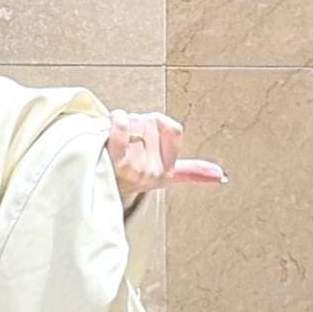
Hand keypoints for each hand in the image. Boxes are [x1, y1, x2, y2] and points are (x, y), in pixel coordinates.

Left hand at [107, 109, 226, 203]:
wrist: (92, 191)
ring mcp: (137, 169)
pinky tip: (111, 123)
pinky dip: (116, 120)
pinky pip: (123, 127)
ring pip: (136, 122)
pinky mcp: (117, 164)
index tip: (141, 135)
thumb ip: (192, 172)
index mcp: (166, 171)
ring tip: (111, 142)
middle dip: (134, 124)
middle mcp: (154, 172)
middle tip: (121, 141)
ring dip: (121, 124)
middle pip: (150, 122)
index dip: (154, 124)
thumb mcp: (162, 176)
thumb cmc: (125, 179)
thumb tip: (221, 176)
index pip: (172, 129)